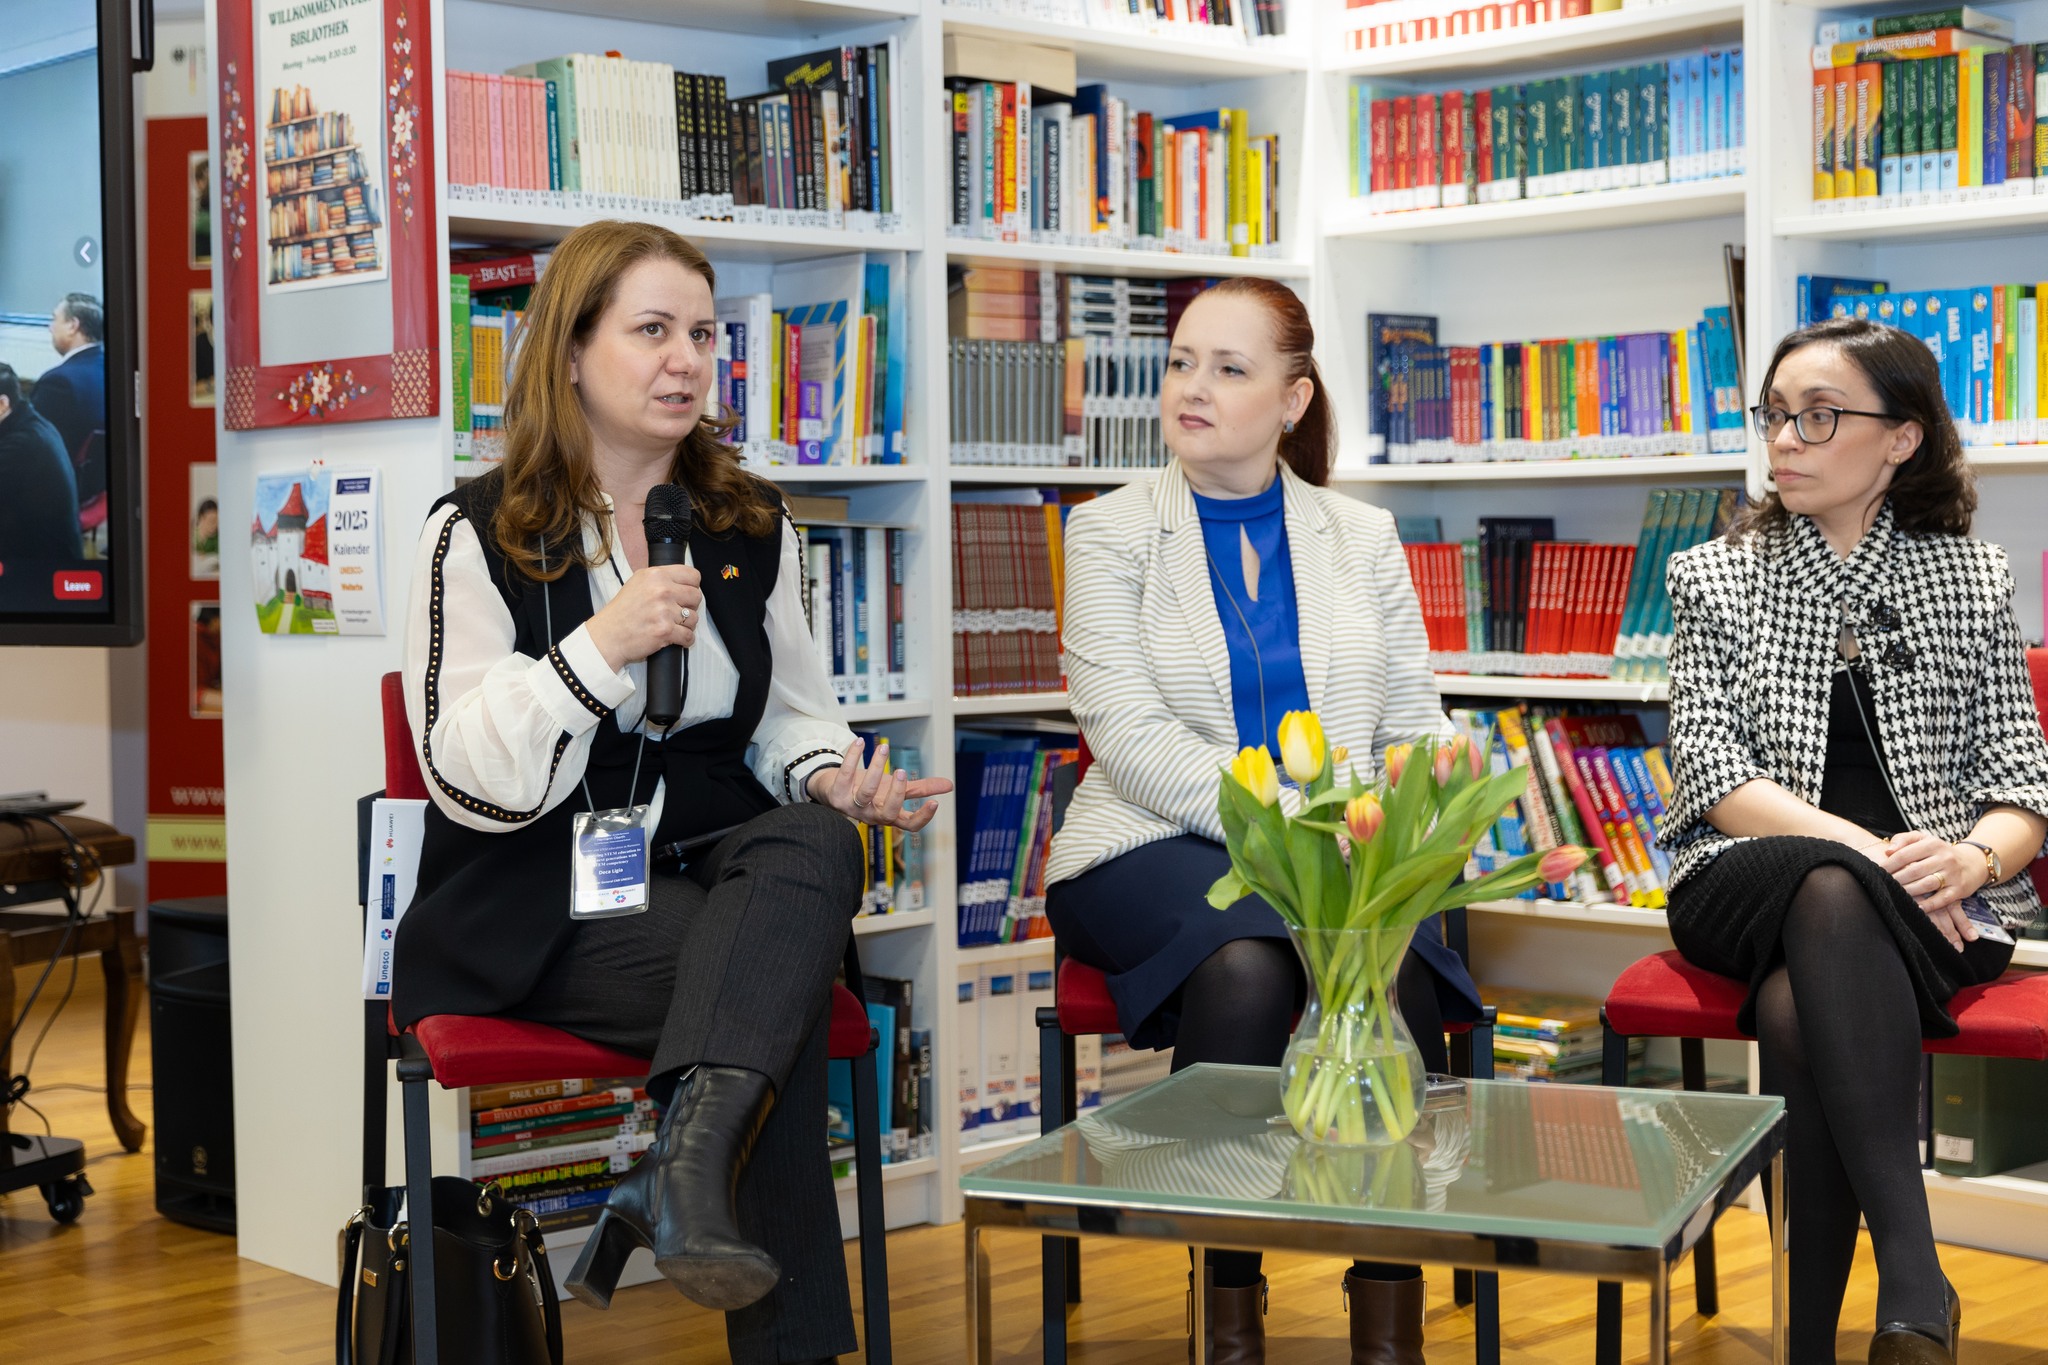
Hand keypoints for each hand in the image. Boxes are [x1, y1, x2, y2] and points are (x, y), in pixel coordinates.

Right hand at [584, 564, 702, 672]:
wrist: (608, 636)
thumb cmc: (621, 612)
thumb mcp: (637, 583)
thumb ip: (660, 579)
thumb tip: (684, 582)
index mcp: (655, 575)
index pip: (692, 575)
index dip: (692, 586)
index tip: (686, 595)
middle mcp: (661, 590)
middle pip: (696, 596)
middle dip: (690, 606)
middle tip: (677, 612)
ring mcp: (664, 611)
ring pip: (694, 618)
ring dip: (687, 625)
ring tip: (673, 626)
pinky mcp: (665, 630)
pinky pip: (689, 636)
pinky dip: (685, 640)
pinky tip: (675, 638)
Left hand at [807, 738, 953, 831]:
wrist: (833, 790)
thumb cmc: (869, 791)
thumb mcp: (895, 789)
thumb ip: (921, 788)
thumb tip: (949, 785)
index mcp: (889, 815)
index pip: (909, 825)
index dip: (922, 817)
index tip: (935, 802)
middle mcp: (871, 814)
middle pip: (887, 812)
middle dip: (896, 793)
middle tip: (902, 771)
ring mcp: (852, 806)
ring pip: (866, 792)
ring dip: (876, 769)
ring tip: (885, 748)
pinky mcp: (836, 793)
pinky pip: (845, 775)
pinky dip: (852, 757)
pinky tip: (861, 742)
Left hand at [1877, 830, 1987, 949]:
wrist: (1972, 862)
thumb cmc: (1939, 851)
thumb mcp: (1923, 839)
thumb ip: (1903, 839)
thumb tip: (1888, 851)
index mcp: (1933, 844)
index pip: (1905, 854)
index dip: (1889, 864)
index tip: (1877, 870)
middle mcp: (1944, 858)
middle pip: (1914, 870)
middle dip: (1896, 879)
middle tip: (1882, 884)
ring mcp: (1952, 874)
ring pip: (1926, 885)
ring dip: (1908, 891)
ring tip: (1894, 895)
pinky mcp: (1959, 890)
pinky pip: (1942, 900)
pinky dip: (1928, 905)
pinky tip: (1915, 908)